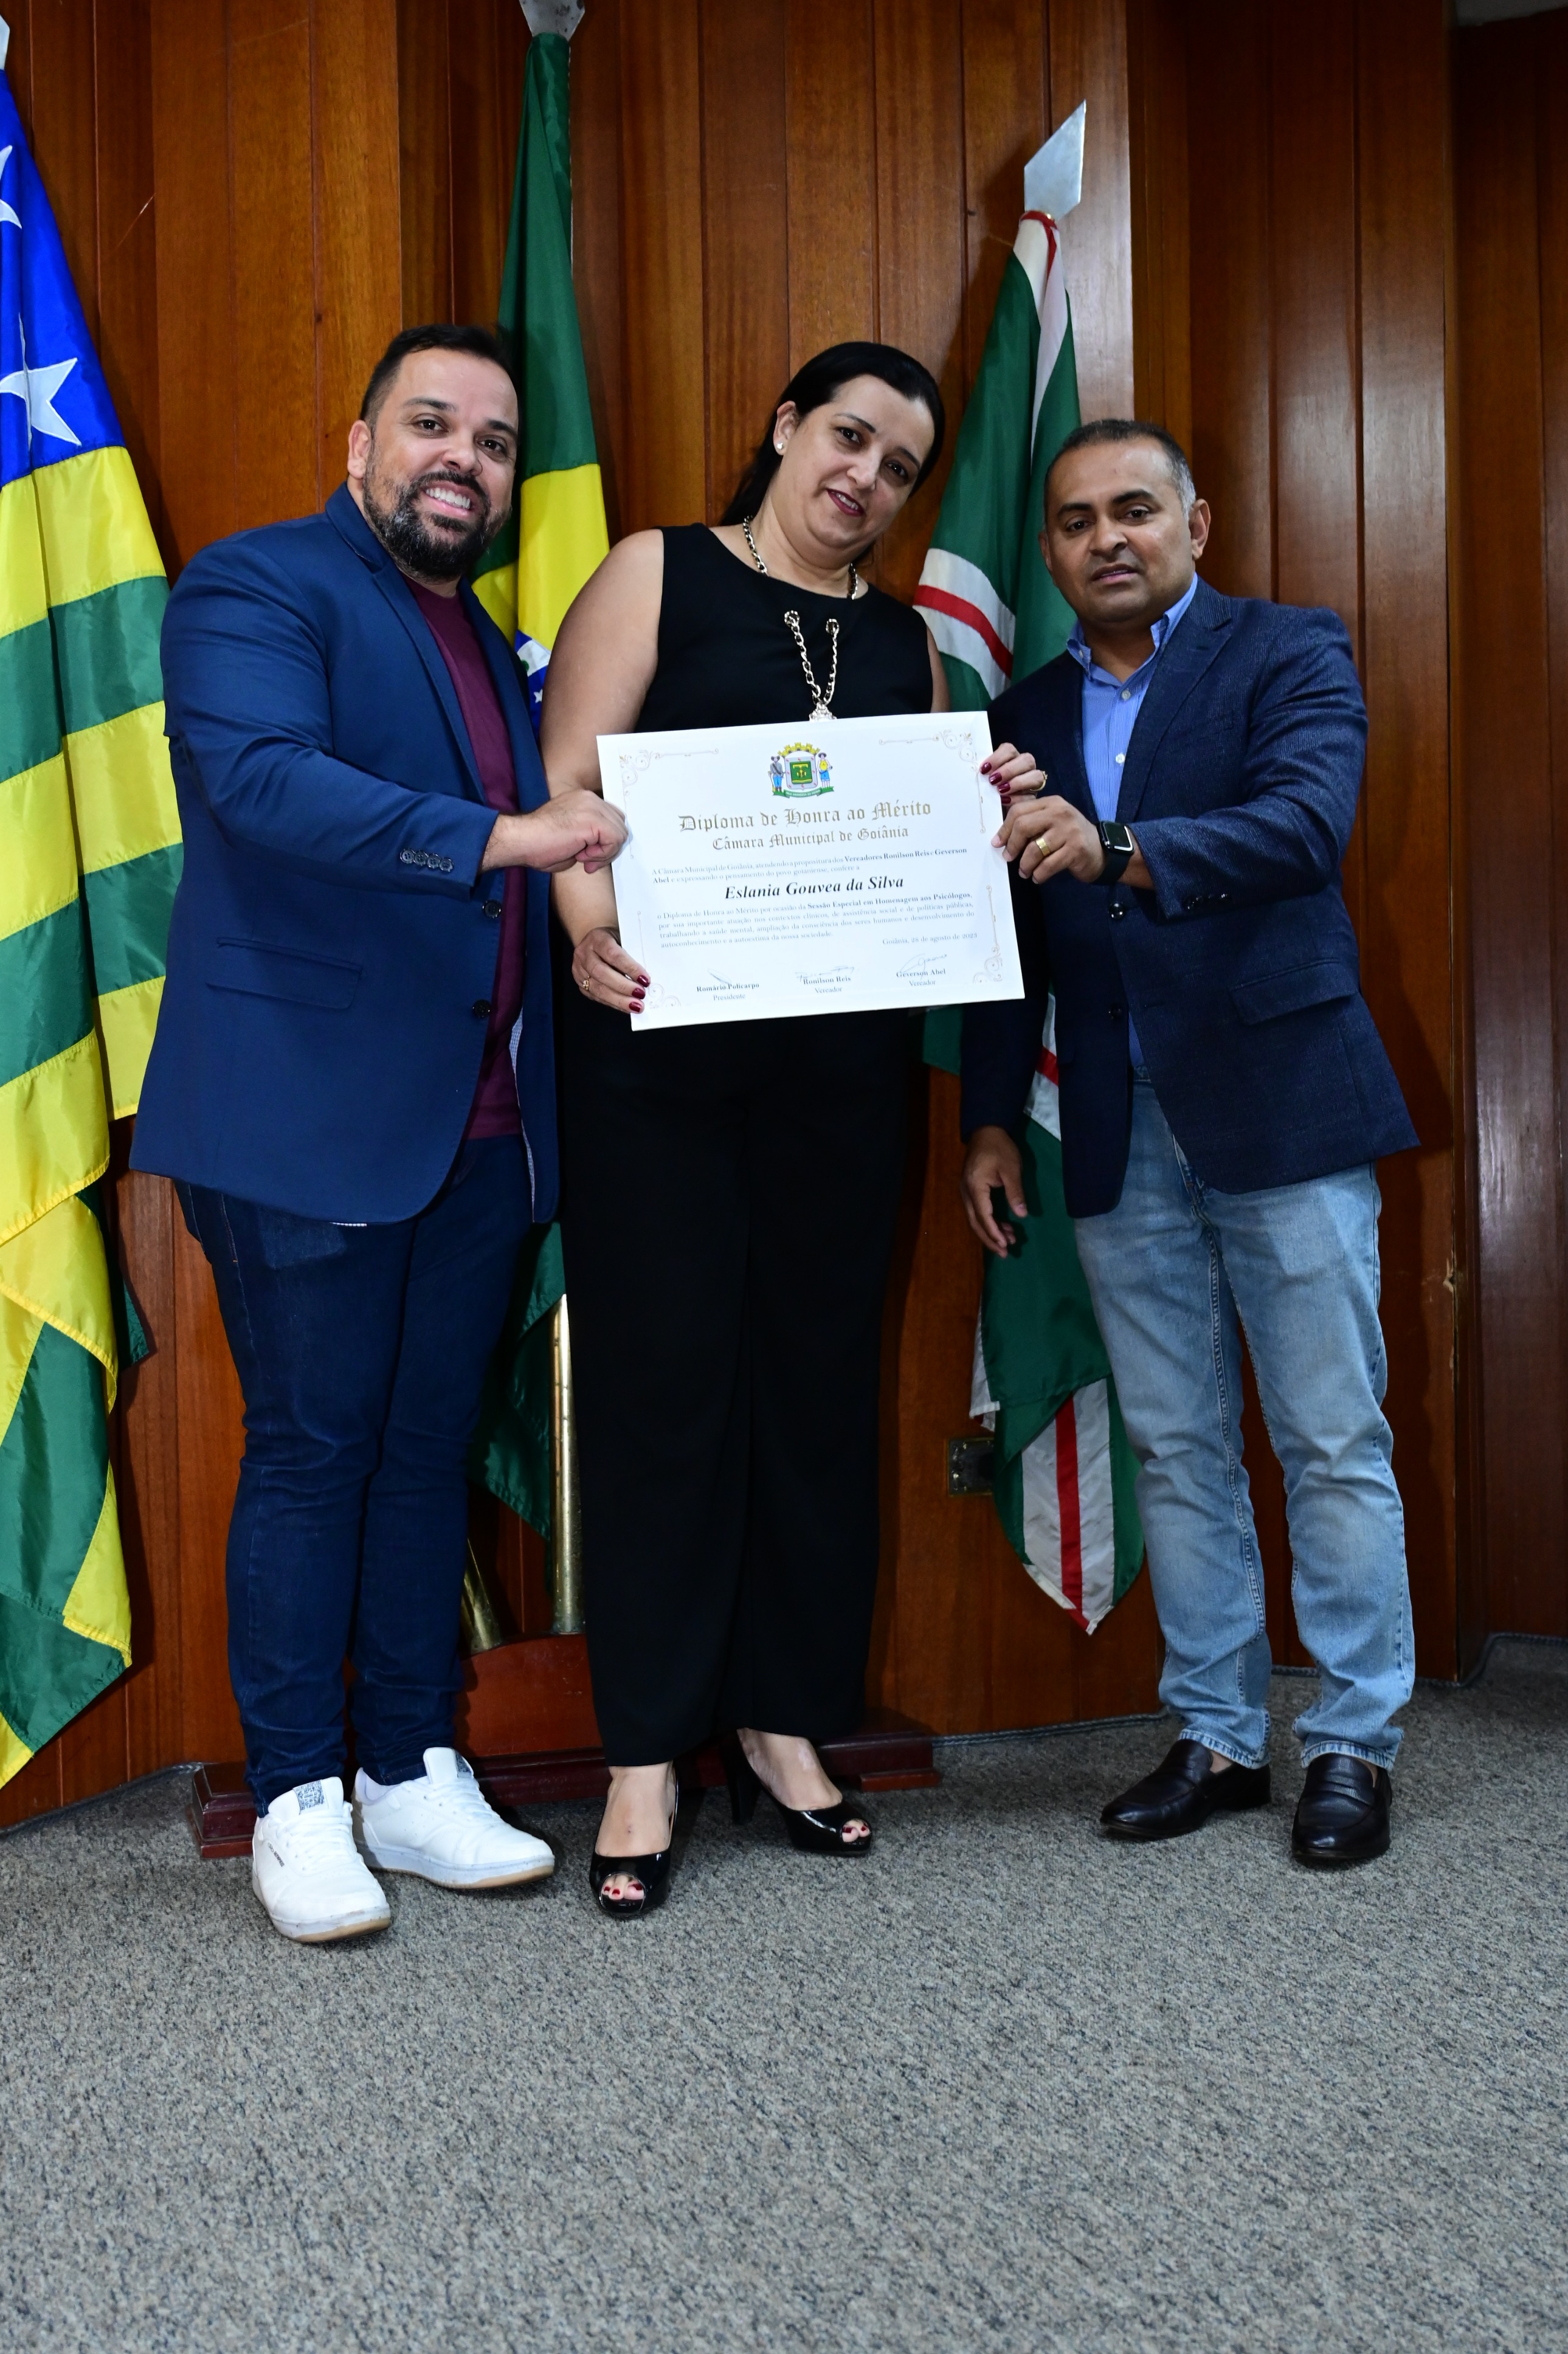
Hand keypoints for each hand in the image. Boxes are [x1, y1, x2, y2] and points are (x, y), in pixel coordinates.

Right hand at [482, 789, 626, 875]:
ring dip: (605, 852)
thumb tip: (605, 848)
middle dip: (608, 847)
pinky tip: (582, 855)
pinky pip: (615, 840)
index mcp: (584, 799)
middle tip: (588, 861)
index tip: (587, 855)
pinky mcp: (593, 819)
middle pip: (620, 824)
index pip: (611, 818)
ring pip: (620, 833)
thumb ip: (590, 837)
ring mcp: (592, 806)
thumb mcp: (572, 837)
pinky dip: (603, 854)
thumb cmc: (538, 843)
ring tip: (583, 858)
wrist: (521, 840)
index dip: (604, 840)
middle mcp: (590, 799)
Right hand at [573, 926, 647, 1014]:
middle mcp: (584, 954)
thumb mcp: (623, 937)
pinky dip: (614, 1004)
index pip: (613, 954)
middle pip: (602, 973)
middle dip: (623, 987)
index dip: (629, 968)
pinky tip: (626, 1007)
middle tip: (641, 994)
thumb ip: (633, 952)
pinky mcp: (580, 984)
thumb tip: (647, 976)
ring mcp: (579, 970)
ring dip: (619, 1000)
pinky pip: (597, 997)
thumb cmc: (614, 939)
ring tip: (636, 1005)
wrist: (595, 941)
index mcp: (597, 938)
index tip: (645, 979)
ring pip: (598, 989)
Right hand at [961, 1125, 1027, 1256]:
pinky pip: (977, 1211)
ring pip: (975, 1219)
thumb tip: (1022, 1215)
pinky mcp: (970, 1190)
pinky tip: (1002, 1227)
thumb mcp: (1012, 1168)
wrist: (985, 1130)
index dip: (994, 1232)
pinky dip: (989, 1221)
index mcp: (975, 1187)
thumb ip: (1015, 1192)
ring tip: (1009, 1242)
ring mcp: (966, 1191)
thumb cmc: (1000, 1147)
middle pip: (975, 1222)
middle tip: (1005, 1254)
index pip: (983, 1216)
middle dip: (990, 1239)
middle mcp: (966, 1192)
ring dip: (991, 1232)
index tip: (1005, 1245)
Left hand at [981, 740, 1046, 802]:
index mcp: (1011, 758)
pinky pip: (1031, 797)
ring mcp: (1032, 782)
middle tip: (993, 781)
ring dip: (1017, 783)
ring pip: (1036, 776)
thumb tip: (980, 771)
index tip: (984, 769)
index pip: (1009, 749)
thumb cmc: (986, 789)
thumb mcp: (984, 779)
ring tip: (1000, 791)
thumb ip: (984, 772)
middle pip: (1027, 760)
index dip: (997, 758)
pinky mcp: (1033, 798)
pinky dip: (1017, 799)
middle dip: (1009, 770)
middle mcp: (1025, 767)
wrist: (991, 808)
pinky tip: (1004, 801)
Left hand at [994, 792, 1107, 884]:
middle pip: (1023, 826)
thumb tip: (1002, 835)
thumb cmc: (1070, 838)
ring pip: (1034, 849)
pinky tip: (1037, 877)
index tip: (997, 843)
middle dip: (1012, 845)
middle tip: (1009, 857)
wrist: (1102, 852)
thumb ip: (1032, 822)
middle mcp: (1061, 813)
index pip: (1019, 811)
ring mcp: (1069, 831)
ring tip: (1024, 872)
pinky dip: (1038, 875)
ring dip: (1025, 865)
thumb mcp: (1052, 823)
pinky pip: (1047, 865)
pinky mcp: (1076, 850)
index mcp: (1051, 803)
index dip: (1004, 829)